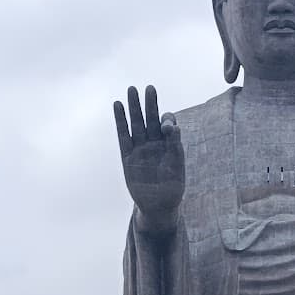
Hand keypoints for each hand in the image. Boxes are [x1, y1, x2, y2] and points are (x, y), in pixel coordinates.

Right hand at [113, 85, 184, 235]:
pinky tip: (117, 106)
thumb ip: (176, 147)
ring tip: (131, 90)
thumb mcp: (177, 168)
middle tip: (148, 88)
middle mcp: (154, 143)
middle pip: (151, 118)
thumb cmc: (172, 188)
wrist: (159, 206)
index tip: (167, 127)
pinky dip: (120, 121)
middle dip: (150, 104)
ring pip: (136, 123)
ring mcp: (140, 148)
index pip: (167, 124)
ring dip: (134, 108)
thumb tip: (174, 127)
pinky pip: (123, 135)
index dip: (167, 120)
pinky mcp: (128, 156)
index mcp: (169, 144)